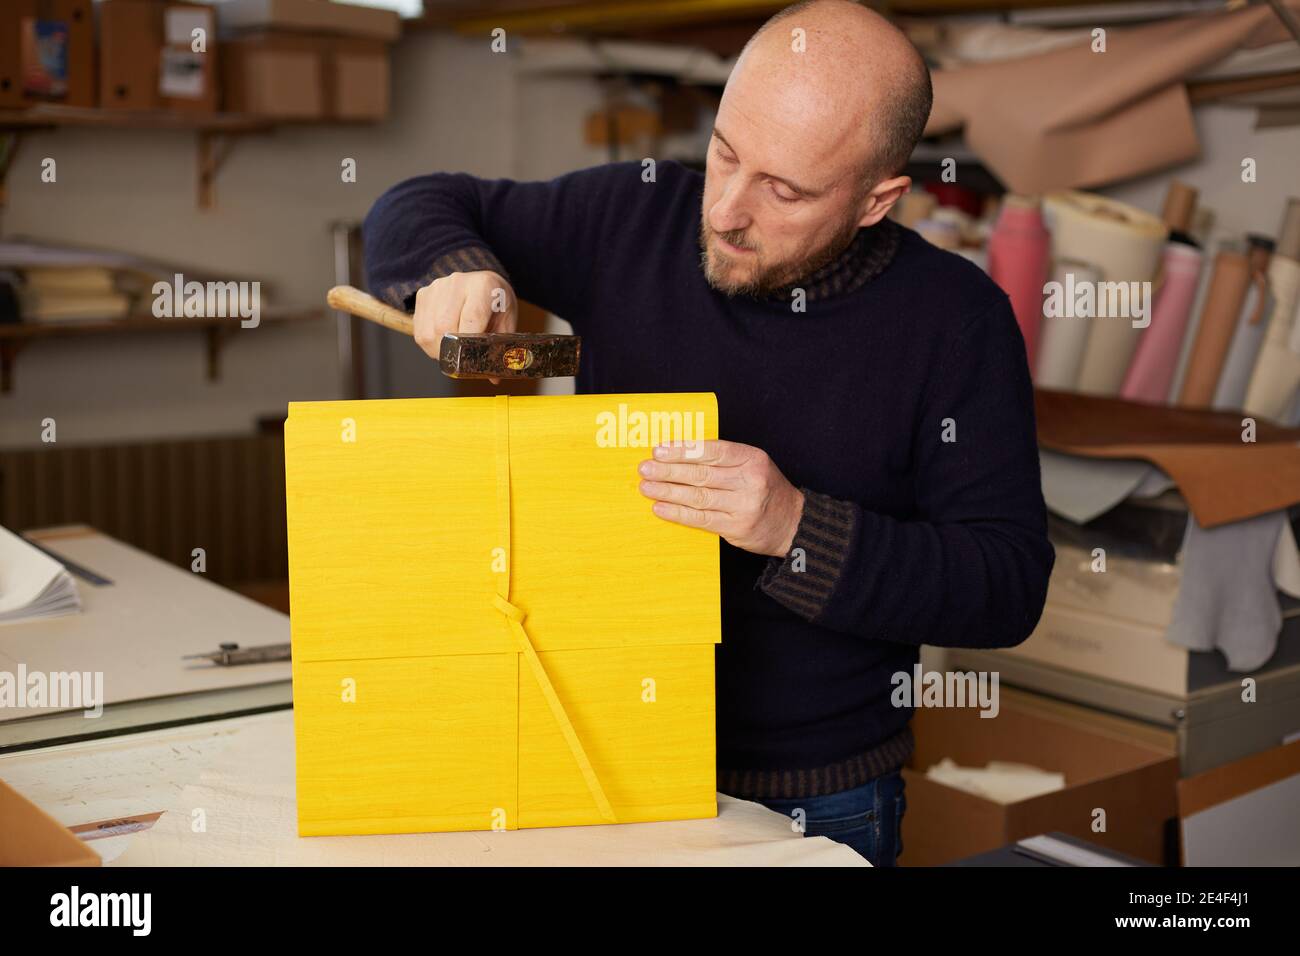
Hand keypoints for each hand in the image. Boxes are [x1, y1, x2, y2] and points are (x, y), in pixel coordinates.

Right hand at [412, 270, 517, 384]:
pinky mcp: (423, 296)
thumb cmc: (495, 302)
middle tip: (459, 361)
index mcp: (483, 286)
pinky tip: (441, 343)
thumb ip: (500, 346)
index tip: (471, 357)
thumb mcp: (506, 320)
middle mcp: (457, 283)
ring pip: (428, 331)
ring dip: (437, 350)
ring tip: (451, 352)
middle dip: (451, 351)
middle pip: (444, 326)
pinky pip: (419, 329)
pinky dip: (429, 343)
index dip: (469, 341)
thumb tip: (494, 376)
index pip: (471, 317)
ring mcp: (437, 288)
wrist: (481, 280)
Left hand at [637, 440, 804, 557]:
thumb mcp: (752, 465)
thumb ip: (723, 459)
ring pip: (698, 496)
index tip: (659, 450)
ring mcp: (743, 505)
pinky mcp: (736, 527)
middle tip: (645, 468)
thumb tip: (678, 453)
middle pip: (701, 473)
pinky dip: (677, 513)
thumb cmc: (765, 489)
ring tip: (646, 486)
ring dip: (668, 491)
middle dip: (668, 470)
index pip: (712, 450)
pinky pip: (700, 518)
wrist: (793, 523)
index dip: (683, 449)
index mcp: (752, 458)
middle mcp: (749, 480)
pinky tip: (660, 507)